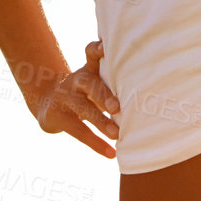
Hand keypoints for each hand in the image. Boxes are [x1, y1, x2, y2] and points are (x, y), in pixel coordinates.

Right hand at [28, 40, 121, 158]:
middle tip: (117, 106)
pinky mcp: (58, 117)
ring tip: (117, 134)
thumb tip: (153, 88)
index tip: (104, 47)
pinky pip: (79, 132)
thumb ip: (116, 79)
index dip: (97, 50)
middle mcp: (77, 81)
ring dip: (100, 122)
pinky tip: (111, 153)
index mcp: (89, 69)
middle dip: (104, 95)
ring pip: (83, 109)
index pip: (91, 54)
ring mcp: (65, 98)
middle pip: (90, 84)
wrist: (47, 102)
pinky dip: (96, 144)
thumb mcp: (96, 79)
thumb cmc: (85, 91)